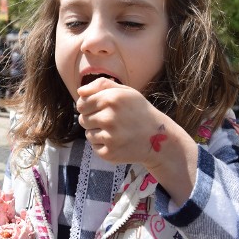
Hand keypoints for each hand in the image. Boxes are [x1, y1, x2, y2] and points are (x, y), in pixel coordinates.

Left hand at [77, 77, 197, 204]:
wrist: (158, 138)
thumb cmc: (139, 111)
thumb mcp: (125, 92)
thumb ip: (101, 85)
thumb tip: (79, 92)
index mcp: (111, 98)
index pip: (81, 104)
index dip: (89, 107)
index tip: (101, 109)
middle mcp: (109, 117)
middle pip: (82, 119)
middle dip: (93, 120)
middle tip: (111, 122)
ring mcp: (109, 137)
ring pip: (88, 134)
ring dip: (98, 133)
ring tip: (116, 132)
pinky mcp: (109, 153)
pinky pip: (94, 147)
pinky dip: (103, 145)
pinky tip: (117, 142)